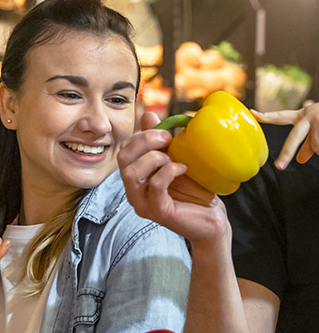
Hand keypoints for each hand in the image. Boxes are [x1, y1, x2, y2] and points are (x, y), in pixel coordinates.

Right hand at [117, 111, 228, 245]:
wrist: (211, 218)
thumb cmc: (194, 190)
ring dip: (153, 158)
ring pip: (131, 172)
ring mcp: (143, 203)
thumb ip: (160, 140)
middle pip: (123, 158)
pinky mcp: (157, 211)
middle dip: (145, 141)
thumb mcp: (176, 158)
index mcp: (135, 179)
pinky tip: (182, 168)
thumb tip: (148, 114)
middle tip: (168, 139)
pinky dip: (169, 171)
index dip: (141, 136)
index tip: (165, 132)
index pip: (124, 150)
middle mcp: (133, 192)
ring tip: (172, 158)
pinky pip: (155, 185)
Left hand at [252, 102, 318, 168]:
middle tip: (279, 166)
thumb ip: (307, 143)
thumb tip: (300, 160)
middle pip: (293, 139)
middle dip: (286, 154)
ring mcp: (317, 119)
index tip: (252, 113)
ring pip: (316, 147)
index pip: (281, 117)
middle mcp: (308, 115)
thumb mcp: (317, 127)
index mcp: (302, 116)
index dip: (266, 116)